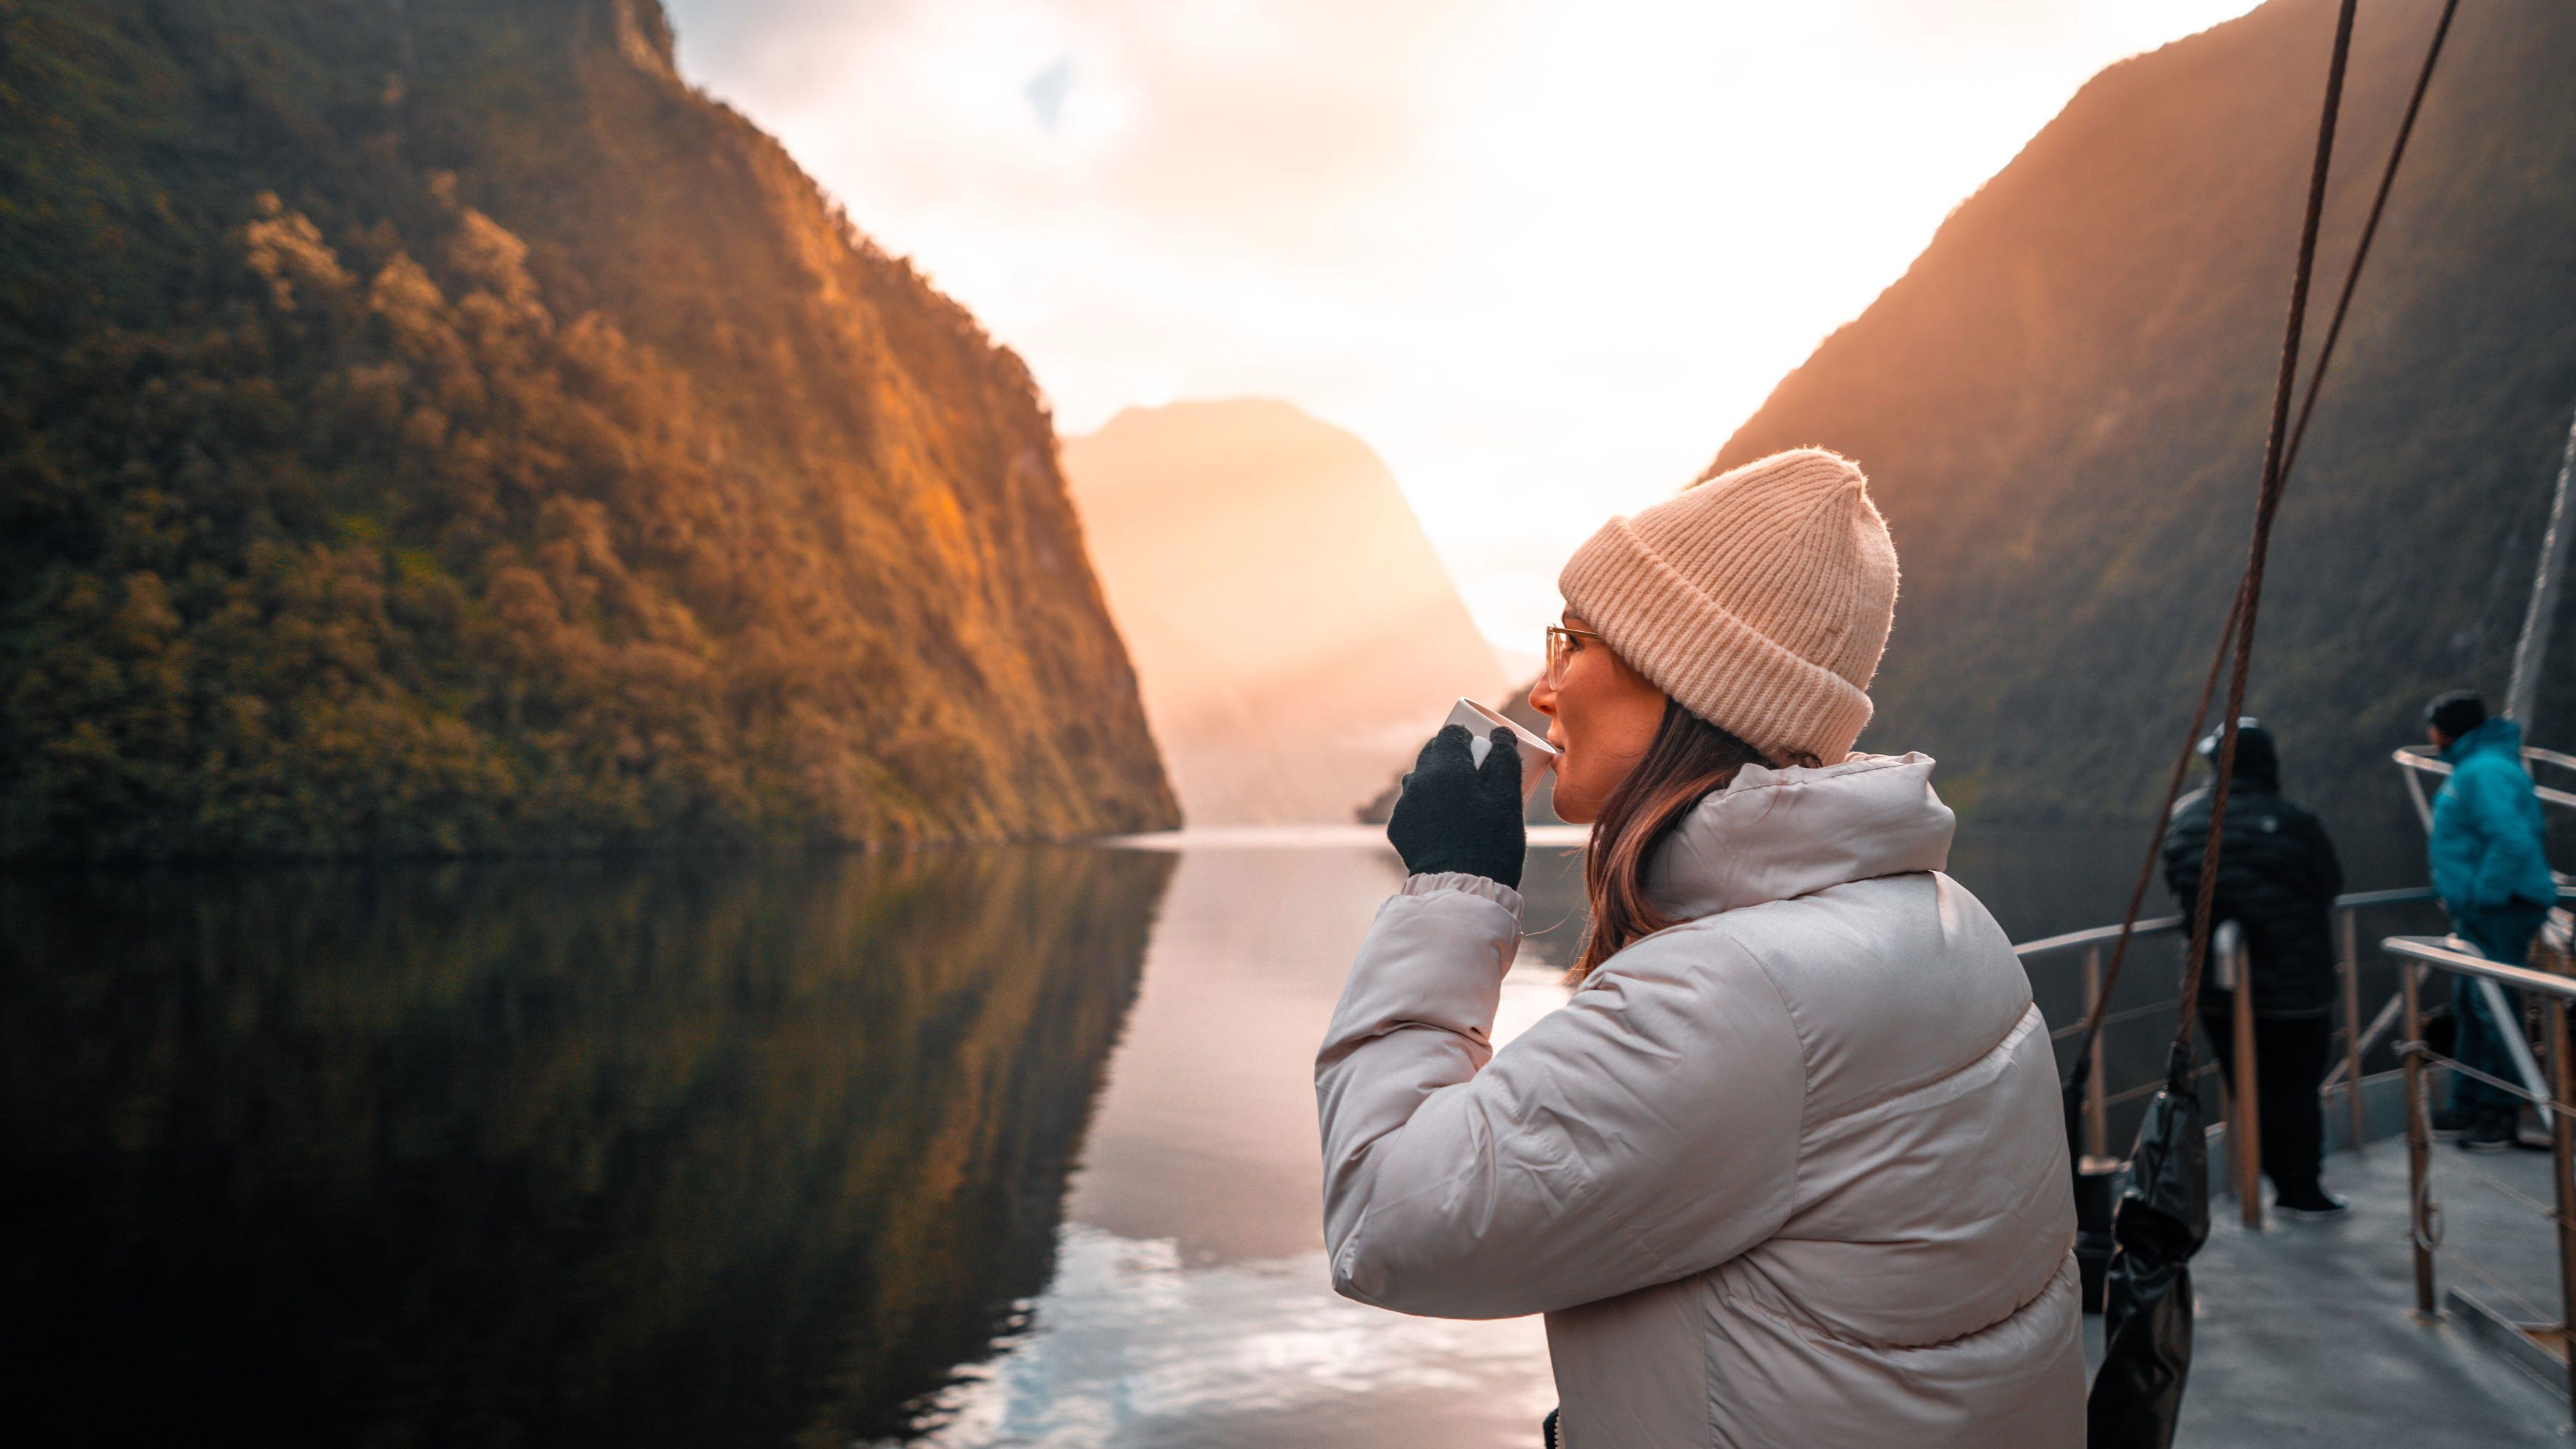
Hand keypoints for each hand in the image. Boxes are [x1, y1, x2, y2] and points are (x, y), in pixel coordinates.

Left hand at [1386, 724, 1525, 889]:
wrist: (1462, 889)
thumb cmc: (1492, 842)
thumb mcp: (1508, 798)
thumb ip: (1505, 759)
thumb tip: (1501, 733)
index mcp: (1445, 768)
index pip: (1450, 734)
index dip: (1466, 737)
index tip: (1478, 749)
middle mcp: (1417, 781)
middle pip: (1432, 755)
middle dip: (1450, 757)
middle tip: (1472, 775)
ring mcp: (1404, 806)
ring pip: (1419, 780)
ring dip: (1436, 781)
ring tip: (1458, 800)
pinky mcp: (1398, 829)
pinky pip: (1412, 806)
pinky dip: (1426, 807)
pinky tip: (1443, 822)